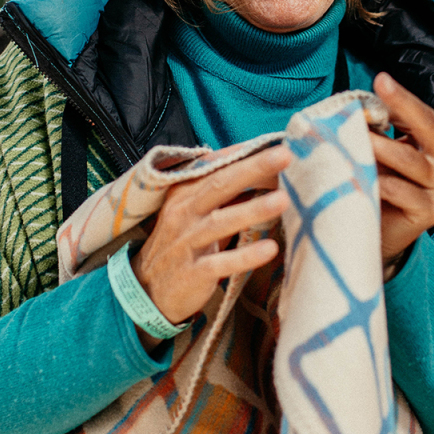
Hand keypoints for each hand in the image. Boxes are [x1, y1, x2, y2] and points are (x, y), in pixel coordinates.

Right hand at [129, 144, 291, 341]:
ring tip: (283, 200)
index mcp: (185, 191)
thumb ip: (224, 193)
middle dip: (254, 168)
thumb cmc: (182, 243)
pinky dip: (245, 256)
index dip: (245, 154)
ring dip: (253, 210)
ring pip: (221, 222)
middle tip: (285, 155)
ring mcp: (186, 242)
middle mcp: (183, 211)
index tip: (277, 143)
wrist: (147, 290)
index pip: (216, 166)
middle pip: (220, 184)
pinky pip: (220, 263)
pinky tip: (270, 249)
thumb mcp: (194, 212)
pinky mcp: (192, 273)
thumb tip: (267, 172)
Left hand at [371, 72, 433, 279]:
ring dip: (384, 148)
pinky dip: (384, 183)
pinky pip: (406, 193)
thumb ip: (379, 131)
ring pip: (412, 162)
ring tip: (359, 137)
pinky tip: (365, 176)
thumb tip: (357, 106)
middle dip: (402, 107)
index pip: (423, 115)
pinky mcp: (432, 212)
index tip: (381, 80)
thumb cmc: (381, 185)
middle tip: (380, 89)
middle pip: (427, 129)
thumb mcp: (384, 153)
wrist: (380, 234)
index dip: (402, 98)